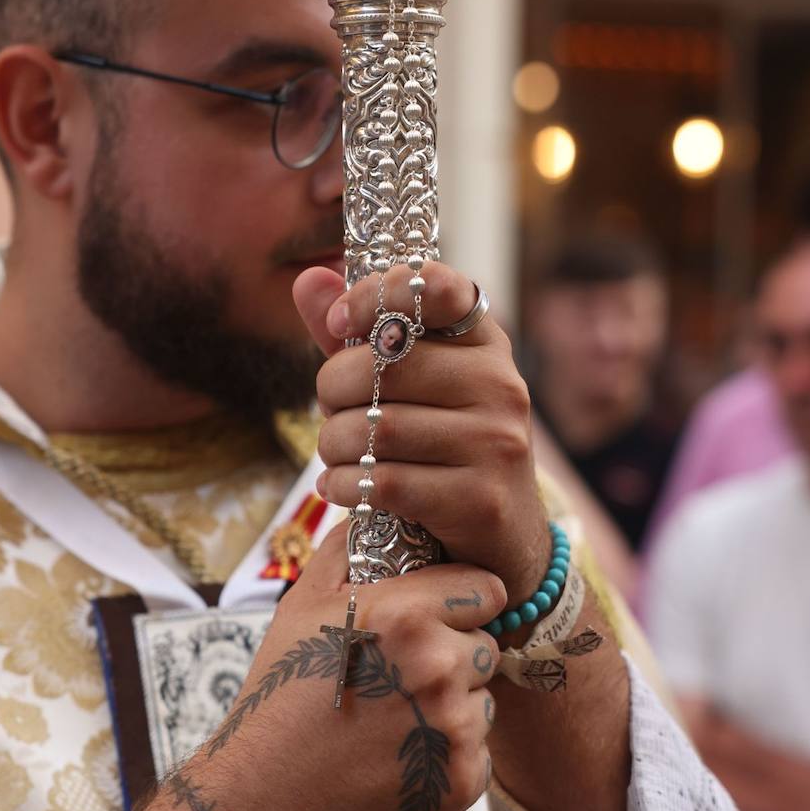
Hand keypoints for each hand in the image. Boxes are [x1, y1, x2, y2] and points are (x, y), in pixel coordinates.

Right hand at [91, 523, 502, 810]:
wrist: (260, 809)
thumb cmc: (276, 700)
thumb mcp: (299, 609)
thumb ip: (344, 550)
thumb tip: (372, 510)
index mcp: (402, 614)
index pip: (483, 588)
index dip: (460, 599)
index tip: (438, 614)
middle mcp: (437, 665)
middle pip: (484, 642)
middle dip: (453, 652)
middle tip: (399, 677)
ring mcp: (454, 728)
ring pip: (483, 696)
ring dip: (453, 704)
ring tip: (393, 720)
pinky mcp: (462, 781)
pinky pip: (477, 750)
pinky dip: (447, 754)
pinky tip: (398, 760)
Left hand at [293, 261, 550, 609]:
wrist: (500, 532)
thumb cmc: (438, 442)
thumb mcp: (403, 382)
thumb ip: (355, 333)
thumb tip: (309, 278)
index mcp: (483, 342)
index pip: (436, 288)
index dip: (377, 294)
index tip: (340, 322)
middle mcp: (500, 384)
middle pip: (386, 364)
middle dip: (334, 388)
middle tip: (330, 410)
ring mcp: (497, 442)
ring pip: (378, 428)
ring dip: (334, 444)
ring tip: (335, 453)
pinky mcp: (480, 498)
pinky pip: (386, 481)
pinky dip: (345, 485)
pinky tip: (339, 486)